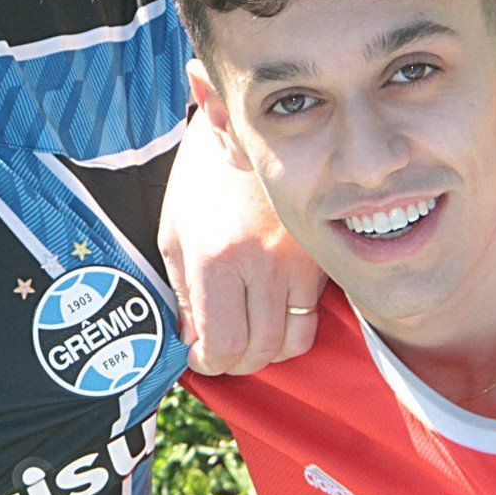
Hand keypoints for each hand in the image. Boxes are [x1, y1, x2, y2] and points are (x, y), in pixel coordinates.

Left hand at [158, 110, 324, 374]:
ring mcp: (297, 261)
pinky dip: (292, 329)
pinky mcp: (320, 256)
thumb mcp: (175, 236)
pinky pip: (312, 317)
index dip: (209, 362)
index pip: (223, 345)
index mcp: (216, 260)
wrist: (247, 132)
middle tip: (223, 350)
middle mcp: (261, 265)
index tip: (201, 356)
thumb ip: (183, 295)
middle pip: (259, 351)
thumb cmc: (200, 182)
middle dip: (236, 362)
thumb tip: (195, 343)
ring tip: (247, 336)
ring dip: (266, 351)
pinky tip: (271, 316)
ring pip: (291, 342)